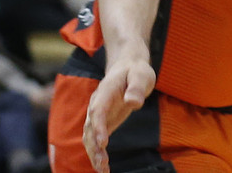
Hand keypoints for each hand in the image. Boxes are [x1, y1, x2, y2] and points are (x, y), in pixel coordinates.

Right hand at [84, 53, 155, 172]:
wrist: (127, 68)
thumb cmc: (135, 71)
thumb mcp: (141, 74)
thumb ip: (137, 87)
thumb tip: (133, 102)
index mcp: (105, 92)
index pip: (98, 110)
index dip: (99, 127)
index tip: (103, 142)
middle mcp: (96, 105)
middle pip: (90, 128)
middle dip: (94, 146)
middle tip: (102, 163)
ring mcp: (97, 115)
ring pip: (90, 137)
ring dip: (94, 154)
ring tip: (103, 170)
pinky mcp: (102, 123)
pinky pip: (95, 140)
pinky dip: (97, 154)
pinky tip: (103, 167)